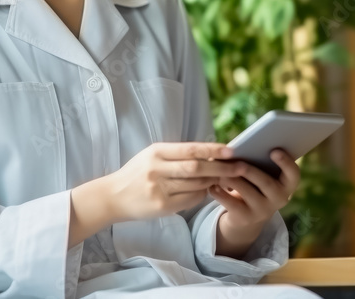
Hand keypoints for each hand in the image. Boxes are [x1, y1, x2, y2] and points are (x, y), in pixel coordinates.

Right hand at [105, 142, 244, 221]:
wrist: (113, 196)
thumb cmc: (138, 173)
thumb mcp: (153, 156)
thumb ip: (178, 155)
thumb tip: (211, 153)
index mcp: (157, 152)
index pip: (191, 149)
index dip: (213, 150)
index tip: (232, 150)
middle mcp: (157, 169)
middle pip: (197, 168)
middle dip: (222, 167)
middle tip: (241, 167)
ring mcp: (159, 189)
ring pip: (196, 184)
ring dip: (214, 181)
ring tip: (228, 178)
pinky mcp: (162, 206)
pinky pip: (190, 199)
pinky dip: (202, 194)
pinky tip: (207, 190)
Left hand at [209, 147, 299, 233]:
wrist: (245, 215)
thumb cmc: (253, 184)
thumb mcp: (260, 174)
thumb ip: (258, 161)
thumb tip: (238, 147)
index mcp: (286, 184)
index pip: (293, 174)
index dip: (286, 162)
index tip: (274, 150)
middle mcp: (279, 199)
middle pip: (267, 183)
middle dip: (251, 171)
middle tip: (238, 162)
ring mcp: (263, 211)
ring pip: (247, 192)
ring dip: (232, 179)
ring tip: (219, 170)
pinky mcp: (246, 218)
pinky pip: (232, 204)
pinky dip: (220, 193)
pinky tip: (212, 185)